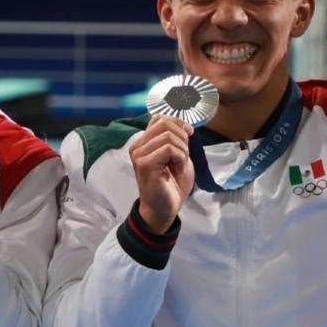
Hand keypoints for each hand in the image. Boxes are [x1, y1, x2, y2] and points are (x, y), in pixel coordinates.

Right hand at [130, 115, 194, 232]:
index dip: (178, 123)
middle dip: (181, 137)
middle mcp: (138, 146)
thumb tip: (184, 125)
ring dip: (182, 150)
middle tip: (183, 155)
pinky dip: (180, 157)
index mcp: (144, 142)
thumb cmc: (171, 184)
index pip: (159, 118)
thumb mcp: (177, 156)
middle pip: (164, 123)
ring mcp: (139, 155)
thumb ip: (176, 139)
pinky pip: (168, 148)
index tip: (189, 134)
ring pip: (168, 135)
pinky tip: (177, 169)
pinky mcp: (144, 164)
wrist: (165, 209)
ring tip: (179, 165)